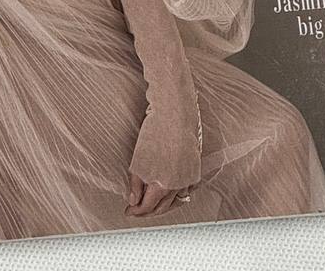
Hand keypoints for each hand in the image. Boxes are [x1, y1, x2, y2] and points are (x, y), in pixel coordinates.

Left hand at [125, 101, 201, 216]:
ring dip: (164, 205)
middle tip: (138, 209)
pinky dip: (177, 195)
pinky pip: (187, 190)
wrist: (175, 113)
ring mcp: (189, 178)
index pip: (148, 207)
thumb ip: (136, 184)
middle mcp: (178, 185)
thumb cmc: (155, 131)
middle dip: (149, 211)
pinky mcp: (195, 169)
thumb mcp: (138, 160)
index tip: (129, 210)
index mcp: (163, 184)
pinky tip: (170, 193)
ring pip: (176, 201)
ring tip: (153, 204)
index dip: (137, 211)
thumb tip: (134, 201)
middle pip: (163, 207)